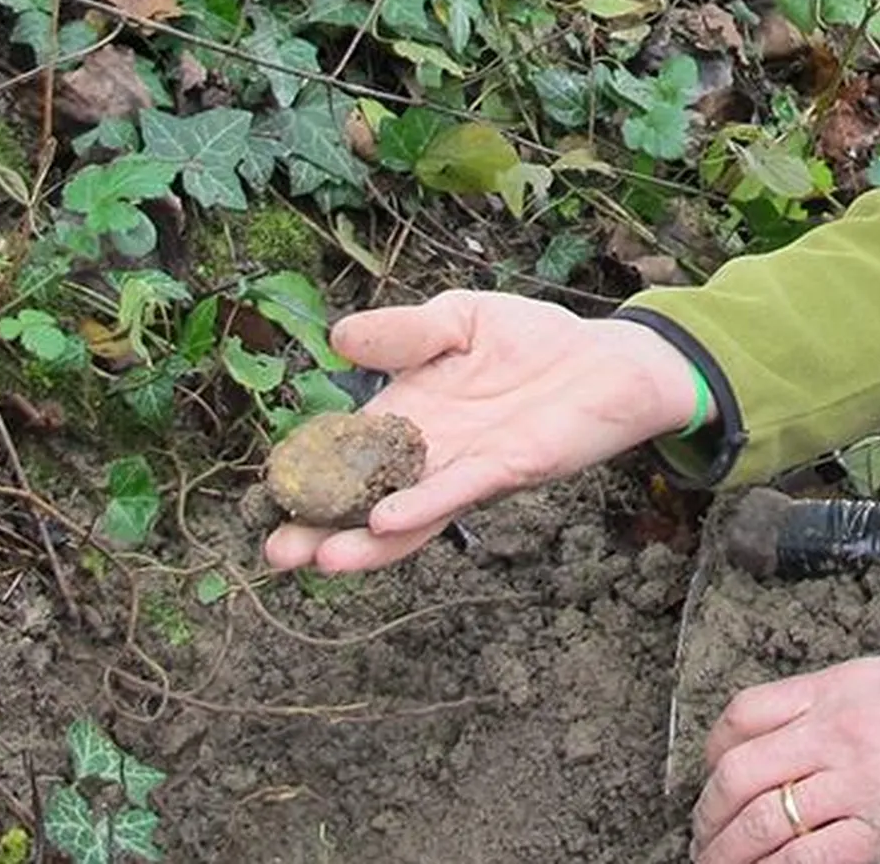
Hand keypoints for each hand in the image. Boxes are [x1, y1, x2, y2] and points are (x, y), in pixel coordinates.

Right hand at [263, 290, 700, 573]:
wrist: (611, 357)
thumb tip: (339, 336)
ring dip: (365, 542)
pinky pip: (460, 491)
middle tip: (276, 556)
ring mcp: (469, 466)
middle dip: (324, 529)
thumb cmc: (531, 342)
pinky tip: (384, 521)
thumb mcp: (456, 320)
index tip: (269, 494)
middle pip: (369, 498)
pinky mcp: (510, 466)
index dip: (311, 472)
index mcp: (410, 416)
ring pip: (409, 513)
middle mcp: (433, 453)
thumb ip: (403, 332)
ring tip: (318, 559)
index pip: (349, 451)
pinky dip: (422, 507)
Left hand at [691, 645, 879, 862]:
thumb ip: (839, 697)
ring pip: (764, 822)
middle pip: (739, 775)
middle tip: (702, 836)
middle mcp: (832, 735)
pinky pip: (813, 858)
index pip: (744, 716)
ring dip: (730, 851)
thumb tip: (804, 723)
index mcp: (831, 692)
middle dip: (709, 814)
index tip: (712, 773)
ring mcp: (857, 784)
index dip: (714, 750)